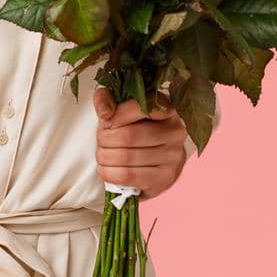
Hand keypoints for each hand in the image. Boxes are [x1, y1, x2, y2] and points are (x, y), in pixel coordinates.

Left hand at [94, 86, 188, 201]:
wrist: (155, 161)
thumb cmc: (136, 129)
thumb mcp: (122, 108)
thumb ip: (107, 99)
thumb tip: (105, 112)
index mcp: (167, 109)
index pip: (139, 108)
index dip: (115, 115)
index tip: (104, 121)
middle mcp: (175, 132)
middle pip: (129, 135)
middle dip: (106, 139)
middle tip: (100, 140)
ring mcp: (173, 157)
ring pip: (126, 157)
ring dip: (105, 156)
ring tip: (102, 154)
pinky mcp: (164, 178)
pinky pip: (129, 175)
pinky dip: (110, 172)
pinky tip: (106, 169)